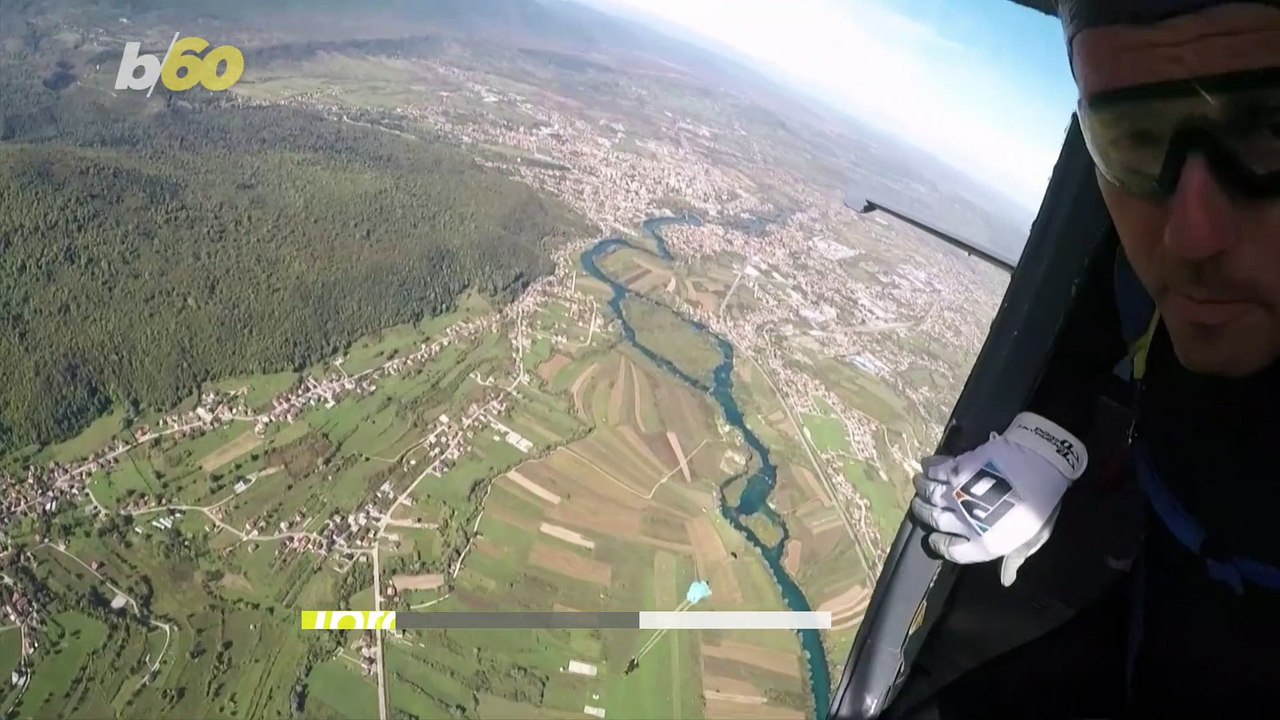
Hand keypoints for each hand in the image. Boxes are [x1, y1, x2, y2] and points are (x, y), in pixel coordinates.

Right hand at [910, 411, 1086, 586]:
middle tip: (920, 505)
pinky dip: (929, 468)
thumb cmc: (1040, 505)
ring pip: (929, 494)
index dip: (938, 544)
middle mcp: (964, 522)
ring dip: (922, 489)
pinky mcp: (957, 470)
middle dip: (923, 512)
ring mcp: (958, 495)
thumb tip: (1005, 580)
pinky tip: (927, 466)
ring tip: (920, 484)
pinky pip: (935, 471)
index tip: (934, 537)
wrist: (1042, 465)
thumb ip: (1013, 558)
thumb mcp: (1032, 538)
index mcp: (984, 543)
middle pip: (933, 520)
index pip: (949, 550)